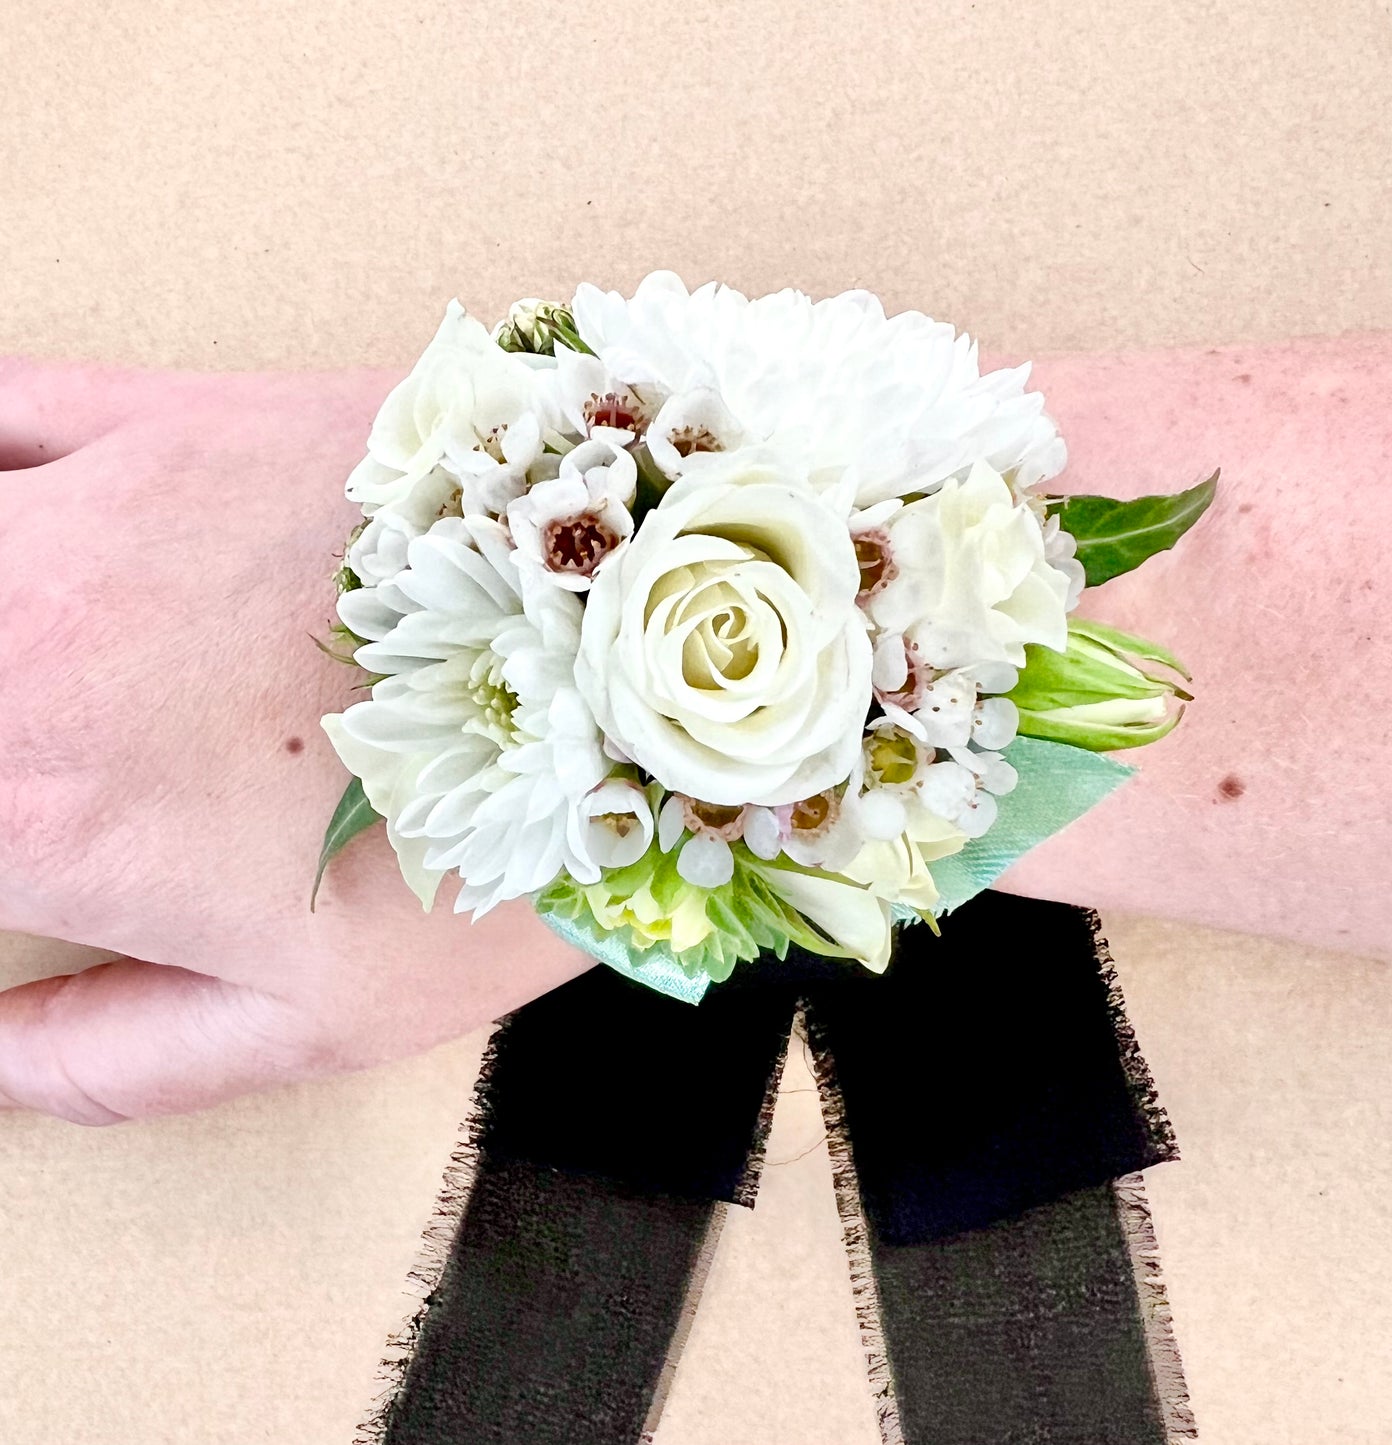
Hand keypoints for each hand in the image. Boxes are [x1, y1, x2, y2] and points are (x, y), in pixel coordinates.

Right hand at [0, 361, 593, 1122]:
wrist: (631, 653)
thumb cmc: (497, 842)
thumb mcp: (320, 1016)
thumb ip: (115, 1055)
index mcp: (38, 812)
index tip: (28, 859)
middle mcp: (22, 647)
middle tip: (43, 770)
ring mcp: (88, 511)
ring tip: (35, 670)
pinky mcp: (172, 416)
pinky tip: (16, 522)